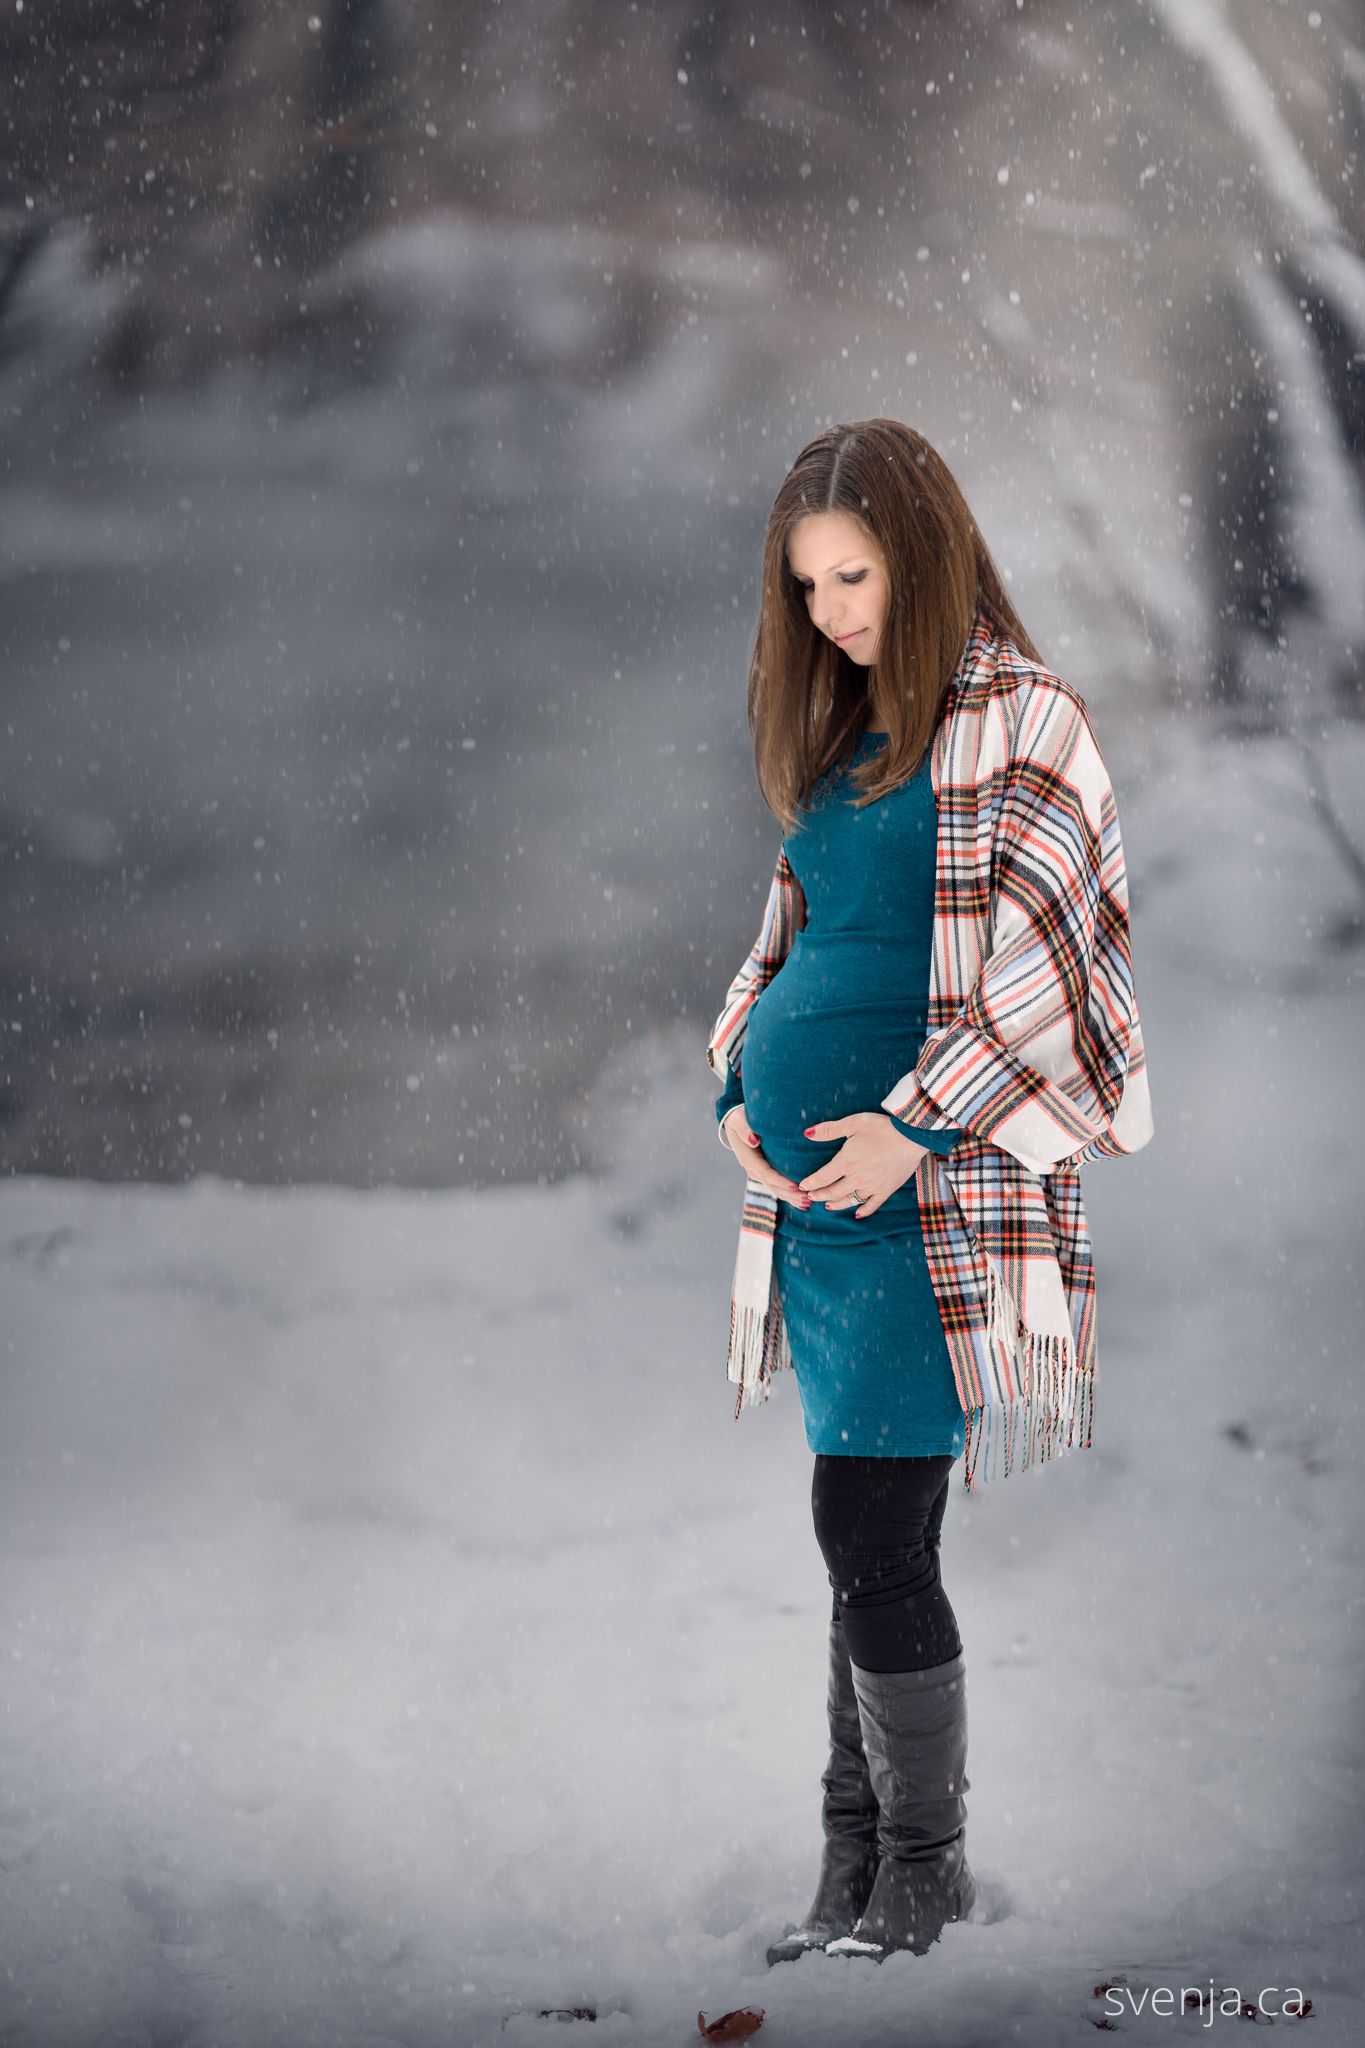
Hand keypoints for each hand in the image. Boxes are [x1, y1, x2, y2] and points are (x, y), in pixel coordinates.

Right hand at [720, 1105, 813, 1209]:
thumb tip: (754, 1140)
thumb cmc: (740, 1118)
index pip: (766, 1173)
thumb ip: (745, 1129)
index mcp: (748, 1158)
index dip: (780, 1181)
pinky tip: (802, 1200)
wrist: (736, 1122)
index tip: (795, 1186)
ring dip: (791, 1198)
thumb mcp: (738, 1120)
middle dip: (790, 1194)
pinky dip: (789, 1194)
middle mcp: (753, 1169)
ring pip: (776, 1189)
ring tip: (808, 1204)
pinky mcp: (765, 1172)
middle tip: (807, 1199)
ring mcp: (759, 1172)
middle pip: (773, 1186)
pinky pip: (777, 1186)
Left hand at [797, 1112, 927, 1218]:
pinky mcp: (886, 1190)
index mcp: (845, 1162)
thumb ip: (829, 1130)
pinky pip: (872, 1205)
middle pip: (833, 1192)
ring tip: (829, 1206)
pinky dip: (864, 1211)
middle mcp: (856, 1178)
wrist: (910, 1136)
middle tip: (812, 1197)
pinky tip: (857, 1214)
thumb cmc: (880, 1127)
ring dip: (837, 1204)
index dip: (810, 1183)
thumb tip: (807, 1134)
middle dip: (820, 1195)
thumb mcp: (852, 1123)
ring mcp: (872, 1186)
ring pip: (850, 1200)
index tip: (803, 1186)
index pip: (822, 1177)